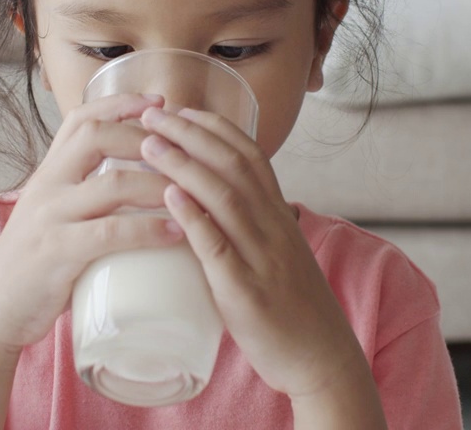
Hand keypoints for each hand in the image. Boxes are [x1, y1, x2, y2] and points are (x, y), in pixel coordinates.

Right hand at [0, 93, 185, 352]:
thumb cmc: (36, 267)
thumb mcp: (54, 217)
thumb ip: (85, 198)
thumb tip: (140, 186)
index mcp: (48, 174)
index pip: (80, 119)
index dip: (120, 103)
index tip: (158, 102)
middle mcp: (46, 186)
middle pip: (96, 136)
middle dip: (147, 137)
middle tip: (184, 150)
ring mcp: (49, 217)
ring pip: (111, 183)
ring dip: (159, 184)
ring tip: (194, 191)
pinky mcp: (56, 253)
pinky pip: (109, 232)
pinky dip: (148, 229)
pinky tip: (176, 232)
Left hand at [139, 105, 369, 399]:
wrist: (322, 359)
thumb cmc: (293, 309)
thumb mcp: (278, 255)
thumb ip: (251, 228)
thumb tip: (214, 208)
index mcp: (279, 217)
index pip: (250, 156)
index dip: (216, 128)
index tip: (183, 110)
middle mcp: (274, 227)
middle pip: (233, 165)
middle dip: (191, 134)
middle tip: (153, 115)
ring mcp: (262, 257)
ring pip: (224, 197)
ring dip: (183, 165)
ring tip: (148, 146)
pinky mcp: (247, 291)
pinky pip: (218, 247)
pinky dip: (193, 217)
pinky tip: (169, 198)